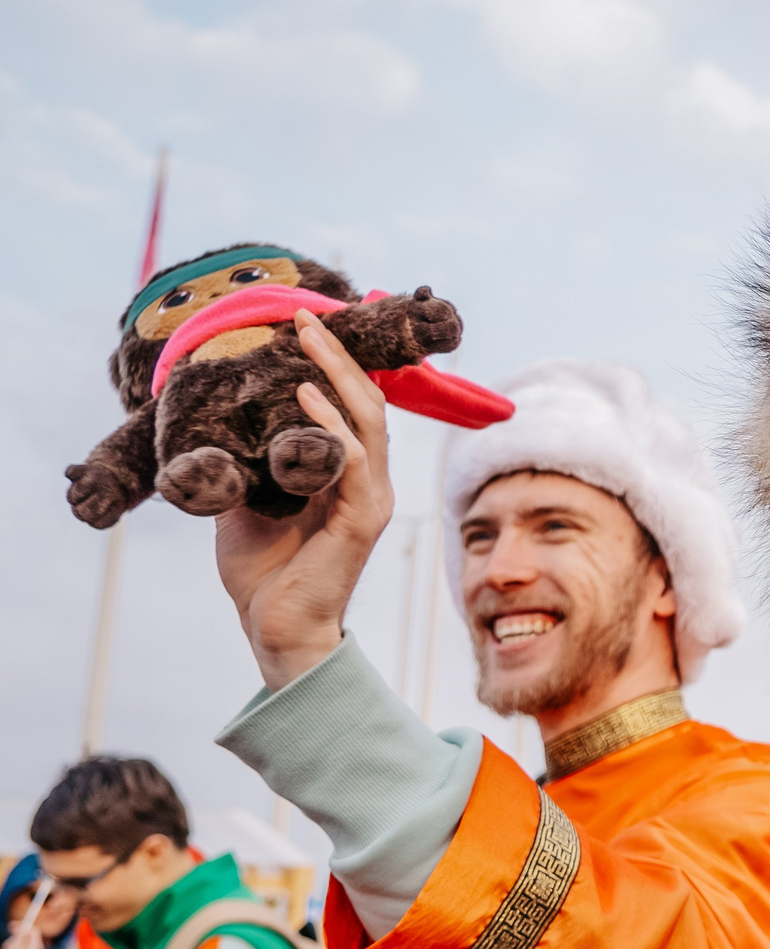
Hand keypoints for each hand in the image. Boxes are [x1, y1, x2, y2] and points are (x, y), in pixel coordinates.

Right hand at [1, 911, 42, 948]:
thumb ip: (21, 937)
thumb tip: (24, 926)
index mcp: (36, 946)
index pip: (33, 930)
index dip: (22, 926)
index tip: (11, 926)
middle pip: (25, 936)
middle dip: (14, 938)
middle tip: (7, 946)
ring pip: (20, 943)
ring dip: (11, 945)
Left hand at [214, 315, 395, 690]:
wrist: (277, 629)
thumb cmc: (265, 575)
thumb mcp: (245, 504)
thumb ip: (248, 466)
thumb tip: (220, 429)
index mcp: (346, 477)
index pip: (352, 410)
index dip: (335, 369)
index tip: (304, 331)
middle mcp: (368, 482)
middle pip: (367, 403)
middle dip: (338, 357)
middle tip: (305, 319)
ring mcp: (370, 498)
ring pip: (368, 420)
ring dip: (338, 374)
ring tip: (308, 338)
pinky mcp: (361, 517)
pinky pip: (351, 458)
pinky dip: (331, 423)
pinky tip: (306, 395)